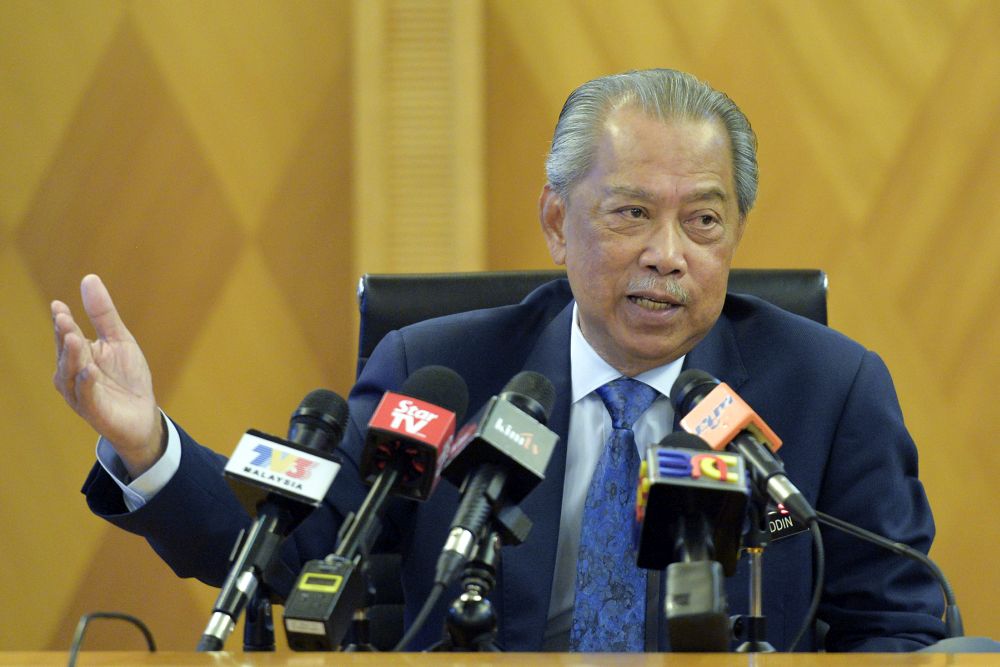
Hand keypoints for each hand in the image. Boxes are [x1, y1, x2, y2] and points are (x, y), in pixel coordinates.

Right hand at [52, 274, 163, 477]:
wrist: (142, 415)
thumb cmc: (127, 377)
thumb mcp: (120, 340)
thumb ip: (103, 314)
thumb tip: (89, 277)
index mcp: (77, 355)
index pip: (66, 334)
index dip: (62, 321)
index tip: (59, 305)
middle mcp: (72, 374)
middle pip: (67, 352)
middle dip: (64, 335)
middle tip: (63, 318)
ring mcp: (80, 393)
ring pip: (71, 373)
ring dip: (72, 357)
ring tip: (74, 339)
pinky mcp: (94, 411)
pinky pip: (86, 396)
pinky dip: (86, 383)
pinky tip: (89, 370)